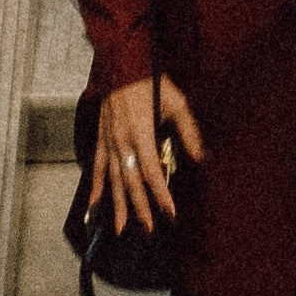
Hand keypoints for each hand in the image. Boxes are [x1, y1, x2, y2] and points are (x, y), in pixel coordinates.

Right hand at [90, 72, 204, 233]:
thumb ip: (189, 132)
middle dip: (140, 208)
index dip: (160, 195)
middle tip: (149, 230)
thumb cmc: (151, 83)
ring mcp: (109, 142)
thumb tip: (201, 158)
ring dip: (117, 205)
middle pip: (131, 182)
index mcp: (141, 133)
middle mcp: (122, 142)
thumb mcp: (177, 103)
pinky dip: (95, 187)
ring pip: (112, 180)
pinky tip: (94, 205)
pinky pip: (96, 167)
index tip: (170, 213)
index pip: (152, 172)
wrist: (122, 66)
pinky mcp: (101, 139)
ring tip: (120, 229)